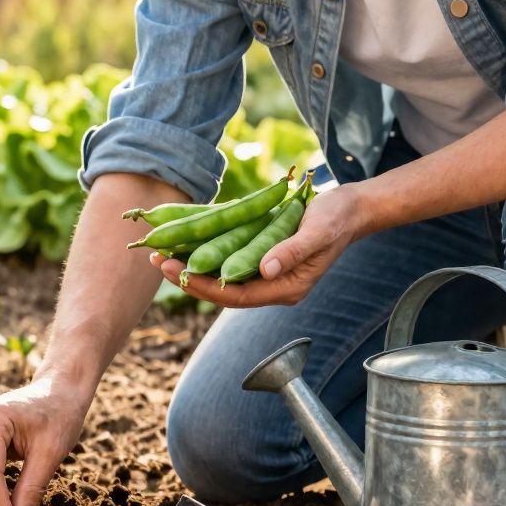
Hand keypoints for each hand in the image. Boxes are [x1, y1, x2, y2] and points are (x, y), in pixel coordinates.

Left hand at [149, 184, 368, 307]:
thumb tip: (265, 269)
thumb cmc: (337, 219)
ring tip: (159, 252)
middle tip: (157, 261)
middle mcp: (270, 284)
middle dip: (188, 277)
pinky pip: (226, 258)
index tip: (177, 271)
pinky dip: (204, 251)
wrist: (349, 208)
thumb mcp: (319, 231)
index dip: (204, 286)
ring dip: (190, 264)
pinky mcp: (258, 255)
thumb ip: (294, 251)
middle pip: (222, 289)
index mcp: (286, 287)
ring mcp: (263, 271)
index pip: (236, 296)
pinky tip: (181, 241)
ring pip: (220, 275)